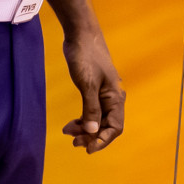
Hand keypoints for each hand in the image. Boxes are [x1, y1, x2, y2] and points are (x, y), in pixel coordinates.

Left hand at [61, 30, 123, 152]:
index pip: (115, 127)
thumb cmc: (85, 57)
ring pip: (98, 119)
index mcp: (116, 97)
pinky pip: (92, 110)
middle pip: (106, 126)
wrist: (81, 34)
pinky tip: (72, 124)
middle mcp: (113, 98)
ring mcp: (104, 94)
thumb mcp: (87, 84)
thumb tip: (92, 132)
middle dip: (91, 136)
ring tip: (68, 132)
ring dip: (85, 129)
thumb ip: (90, 109)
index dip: (103, 140)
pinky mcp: (94, 89)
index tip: (88, 149)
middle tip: (74, 142)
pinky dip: (83, 119)